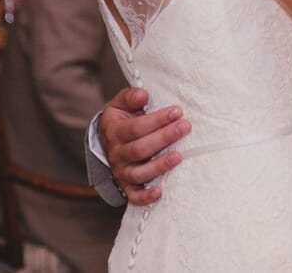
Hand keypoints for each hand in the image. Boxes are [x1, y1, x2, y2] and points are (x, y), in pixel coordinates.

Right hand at [98, 87, 190, 204]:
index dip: (157, 120)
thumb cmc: (121, 119)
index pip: (137, 127)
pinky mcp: (126, 186)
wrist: (106, 140)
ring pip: (139, 173)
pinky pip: (133, 195)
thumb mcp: (120, 103)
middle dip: (164, 137)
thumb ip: (130, 97)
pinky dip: (145, 196)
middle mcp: (116, 153)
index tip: (177, 111)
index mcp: (115, 131)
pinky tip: (159, 191)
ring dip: (160, 165)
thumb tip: (143, 95)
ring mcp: (121, 171)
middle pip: (140, 149)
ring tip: (180, 156)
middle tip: (185, 127)